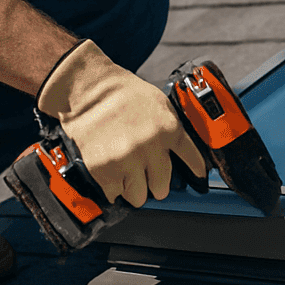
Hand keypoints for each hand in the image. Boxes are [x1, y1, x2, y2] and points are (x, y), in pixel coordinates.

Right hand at [37, 40, 205, 206]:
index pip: (192, 160)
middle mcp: (151, 146)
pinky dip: (110, 187)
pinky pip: (113, 194)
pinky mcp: (104, 170)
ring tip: (122, 169)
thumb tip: (181, 151)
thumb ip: (171, 127)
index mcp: (168, 128)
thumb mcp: (158, 102)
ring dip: (131, 187)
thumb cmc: (120, 92)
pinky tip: (108, 170)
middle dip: (154, 183)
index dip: (195, 170)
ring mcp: (127, 160)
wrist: (86, 89)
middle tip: (144, 173)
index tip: (197, 177)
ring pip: (138, 196)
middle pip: (162, 187)